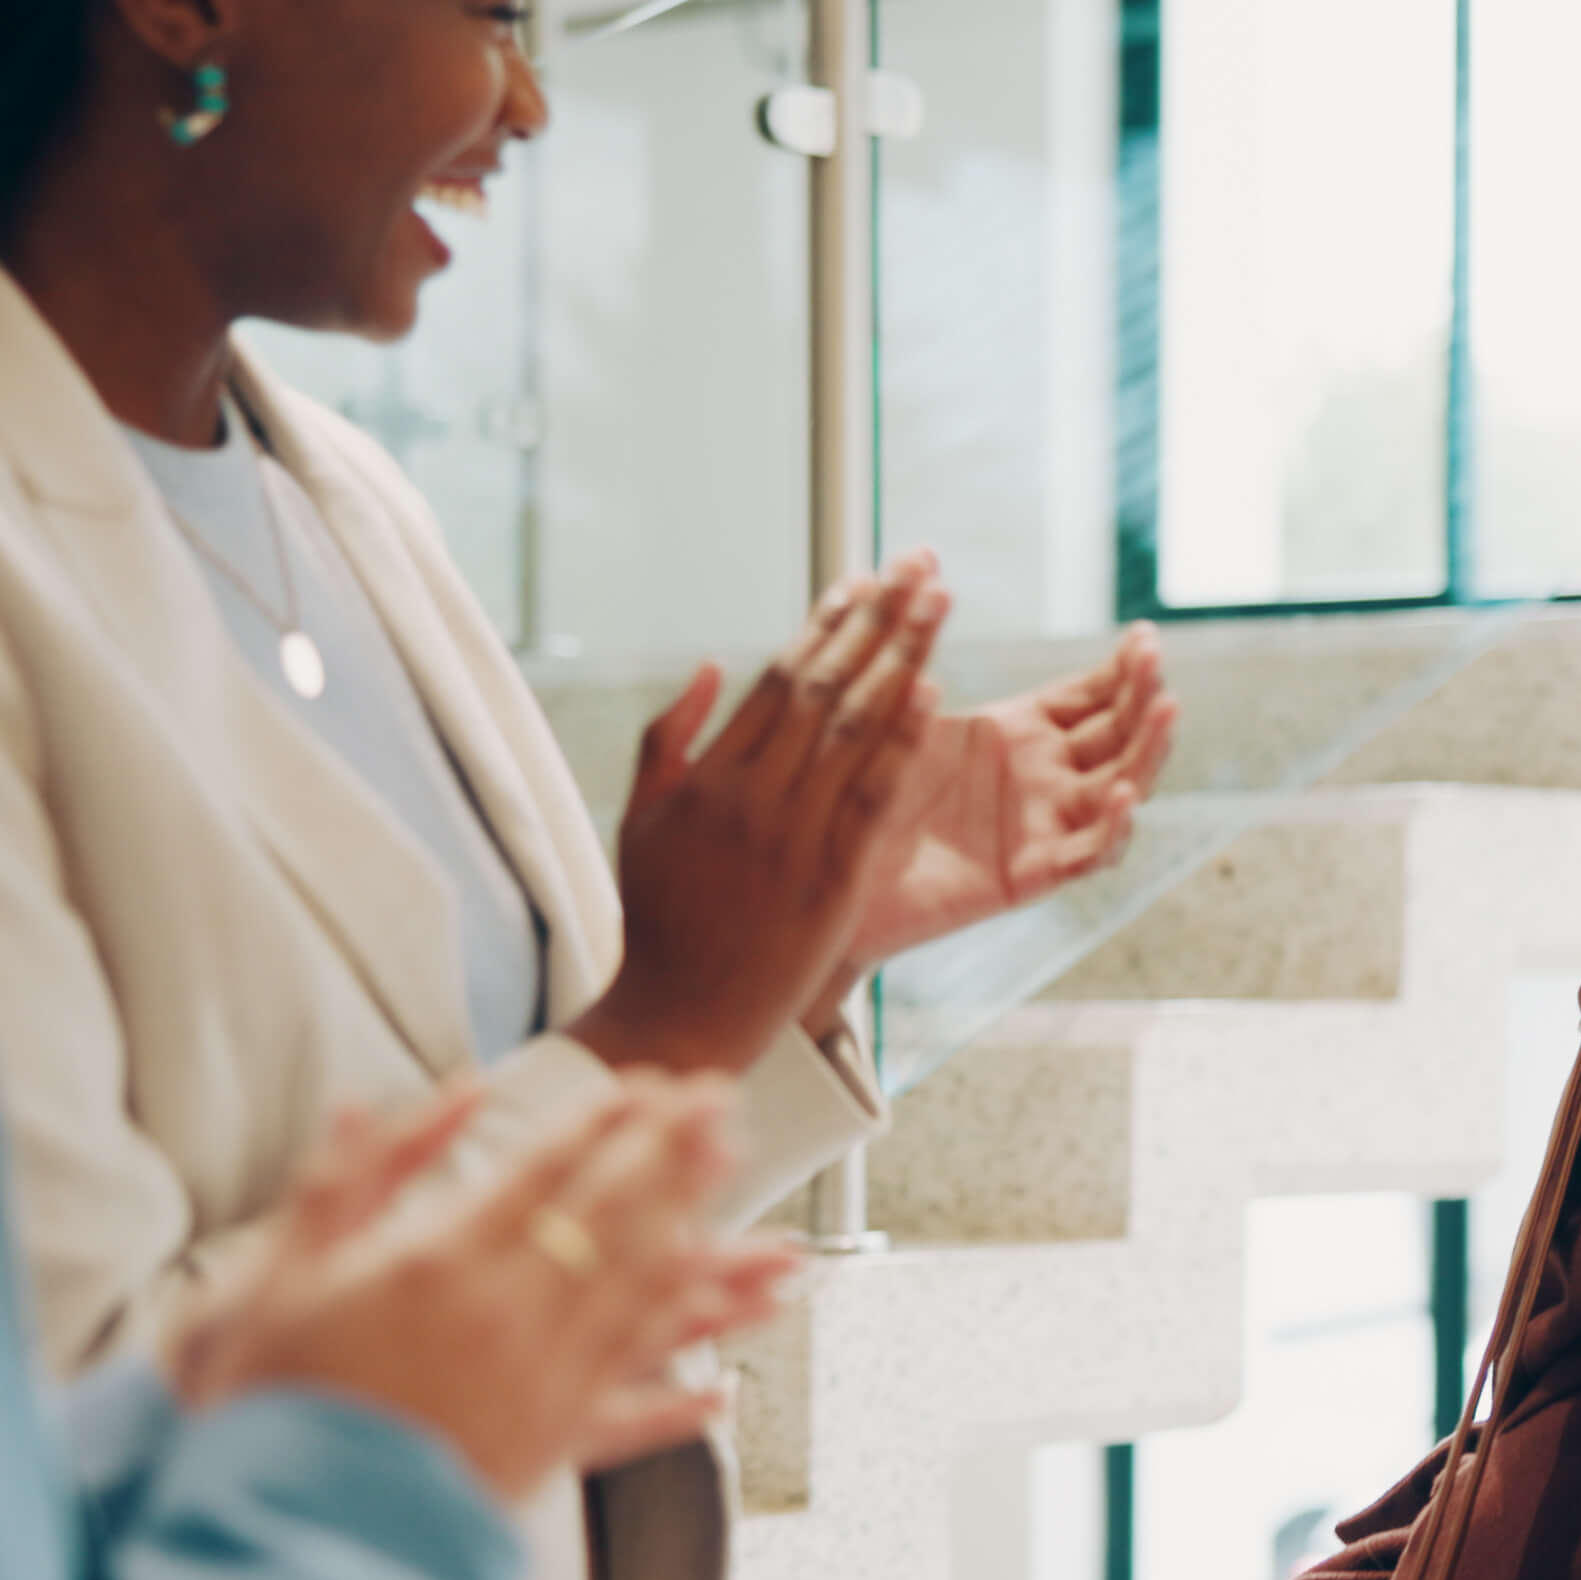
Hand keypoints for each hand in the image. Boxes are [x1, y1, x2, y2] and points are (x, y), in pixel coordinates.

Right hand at [170, 1077, 805, 1498]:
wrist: (270, 1520)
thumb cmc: (268, 1393)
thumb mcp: (285, 1270)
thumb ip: (347, 1178)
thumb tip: (385, 1099)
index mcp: (442, 1263)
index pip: (547, 1171)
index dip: (607, 1123)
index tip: (654, 1082)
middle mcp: (509, 1317)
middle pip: (616, 1221)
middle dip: (676, 1159)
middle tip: (726, 1107)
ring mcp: (539, 1386)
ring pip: (649, 1311)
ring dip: (717, 1269)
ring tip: (772, 1237)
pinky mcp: (545, 1452)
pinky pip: (633, 1421)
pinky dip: (683, 1407)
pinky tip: (728, 1392)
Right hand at [573, 555, 949, 1075]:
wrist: (681, 1012)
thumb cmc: (661, 917)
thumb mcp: (641, 821)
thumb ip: (669, 740)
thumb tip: (709, 665)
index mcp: (707, 777)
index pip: (778, 679)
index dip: (826, 623)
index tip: (864, 579)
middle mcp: (750, 795)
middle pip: (825, 687)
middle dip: (877, 620)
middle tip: (920, 567)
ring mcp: (792, 836)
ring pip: (854, 729)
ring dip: (903, 657)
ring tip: (938, 603)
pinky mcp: (831, 879)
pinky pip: (873, 795)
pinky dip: (902, 740)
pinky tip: (933, 690)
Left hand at [843, 622, 1181, 968]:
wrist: (827, 873)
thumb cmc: (855, 793)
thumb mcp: (891, 716)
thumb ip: (917, 663)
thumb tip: (922, 583)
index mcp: (1018, 733)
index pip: (1091, 696)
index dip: (1122, 669)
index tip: (1144, 636)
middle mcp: (1043, 778)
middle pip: (1119, 735)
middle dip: (1144, 697)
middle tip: (1156, 660)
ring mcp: (1043, 826)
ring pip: (1119, 788)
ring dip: (1149, 751)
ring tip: (1166, 709)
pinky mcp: (1029, 875)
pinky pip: (1085, 855)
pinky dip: (1110, 829)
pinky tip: (1122, 795)